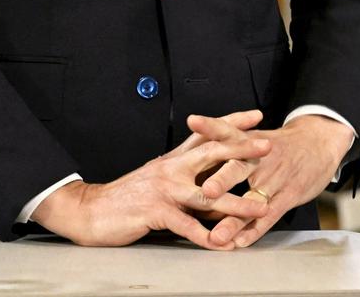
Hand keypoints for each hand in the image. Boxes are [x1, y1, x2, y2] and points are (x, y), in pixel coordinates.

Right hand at [30, 109, 272, 248]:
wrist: (91, 210)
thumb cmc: (128, 197)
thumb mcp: (160, 180)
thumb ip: (188, 179)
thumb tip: (216, 184)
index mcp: (174, 159)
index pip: (207, 134)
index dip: (231, 122)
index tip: (256, 114)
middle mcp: (172, 169)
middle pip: (212, 153)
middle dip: (242, 149)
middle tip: (268, 146)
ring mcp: (164, 190)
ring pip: (207, 195)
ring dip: (236, 204)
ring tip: (259, 209)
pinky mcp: (155, 212)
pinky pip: (186, 226)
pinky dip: (205, 236)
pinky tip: (221, 244)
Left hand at [196, 114, 355, 247]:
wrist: (321, 142)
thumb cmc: (281, 143)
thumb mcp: (257, 136)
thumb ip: (229, 140)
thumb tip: (194, 140)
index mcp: (251, 141)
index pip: (228, 131)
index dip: (211, 126)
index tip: (193, 121)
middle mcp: (261, 159)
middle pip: (240, 168)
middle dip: (223, 180)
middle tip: (207, 190)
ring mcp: (276, 179)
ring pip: (252, 201)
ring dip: (234, 219)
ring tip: (218, 235)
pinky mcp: (289, 195)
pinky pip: (270, 216)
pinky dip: (254, 230)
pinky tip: (240, 242)